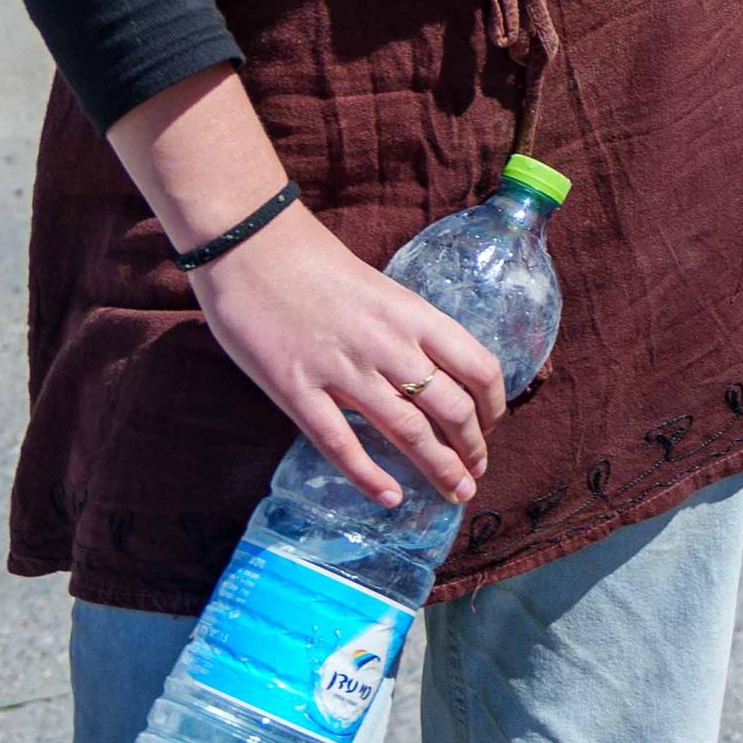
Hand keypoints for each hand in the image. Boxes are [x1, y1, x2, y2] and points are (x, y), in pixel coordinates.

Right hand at [189, 205, 506, 513]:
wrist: (249, 245)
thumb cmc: (313, 264)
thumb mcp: (379, 290)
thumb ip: (405, 329)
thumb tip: (431, 371)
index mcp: (413, 314)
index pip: (478, 367)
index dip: (492, 406)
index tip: (489, 426)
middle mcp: (388, 344)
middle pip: (451, 408)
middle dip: (471, 449)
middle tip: (475, 474)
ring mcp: (342, 369)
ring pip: (407, 432)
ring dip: (438, 468)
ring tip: (454, 492)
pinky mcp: (295, 389)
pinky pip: (340, 443)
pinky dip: (369, 477)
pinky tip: (390, 497)